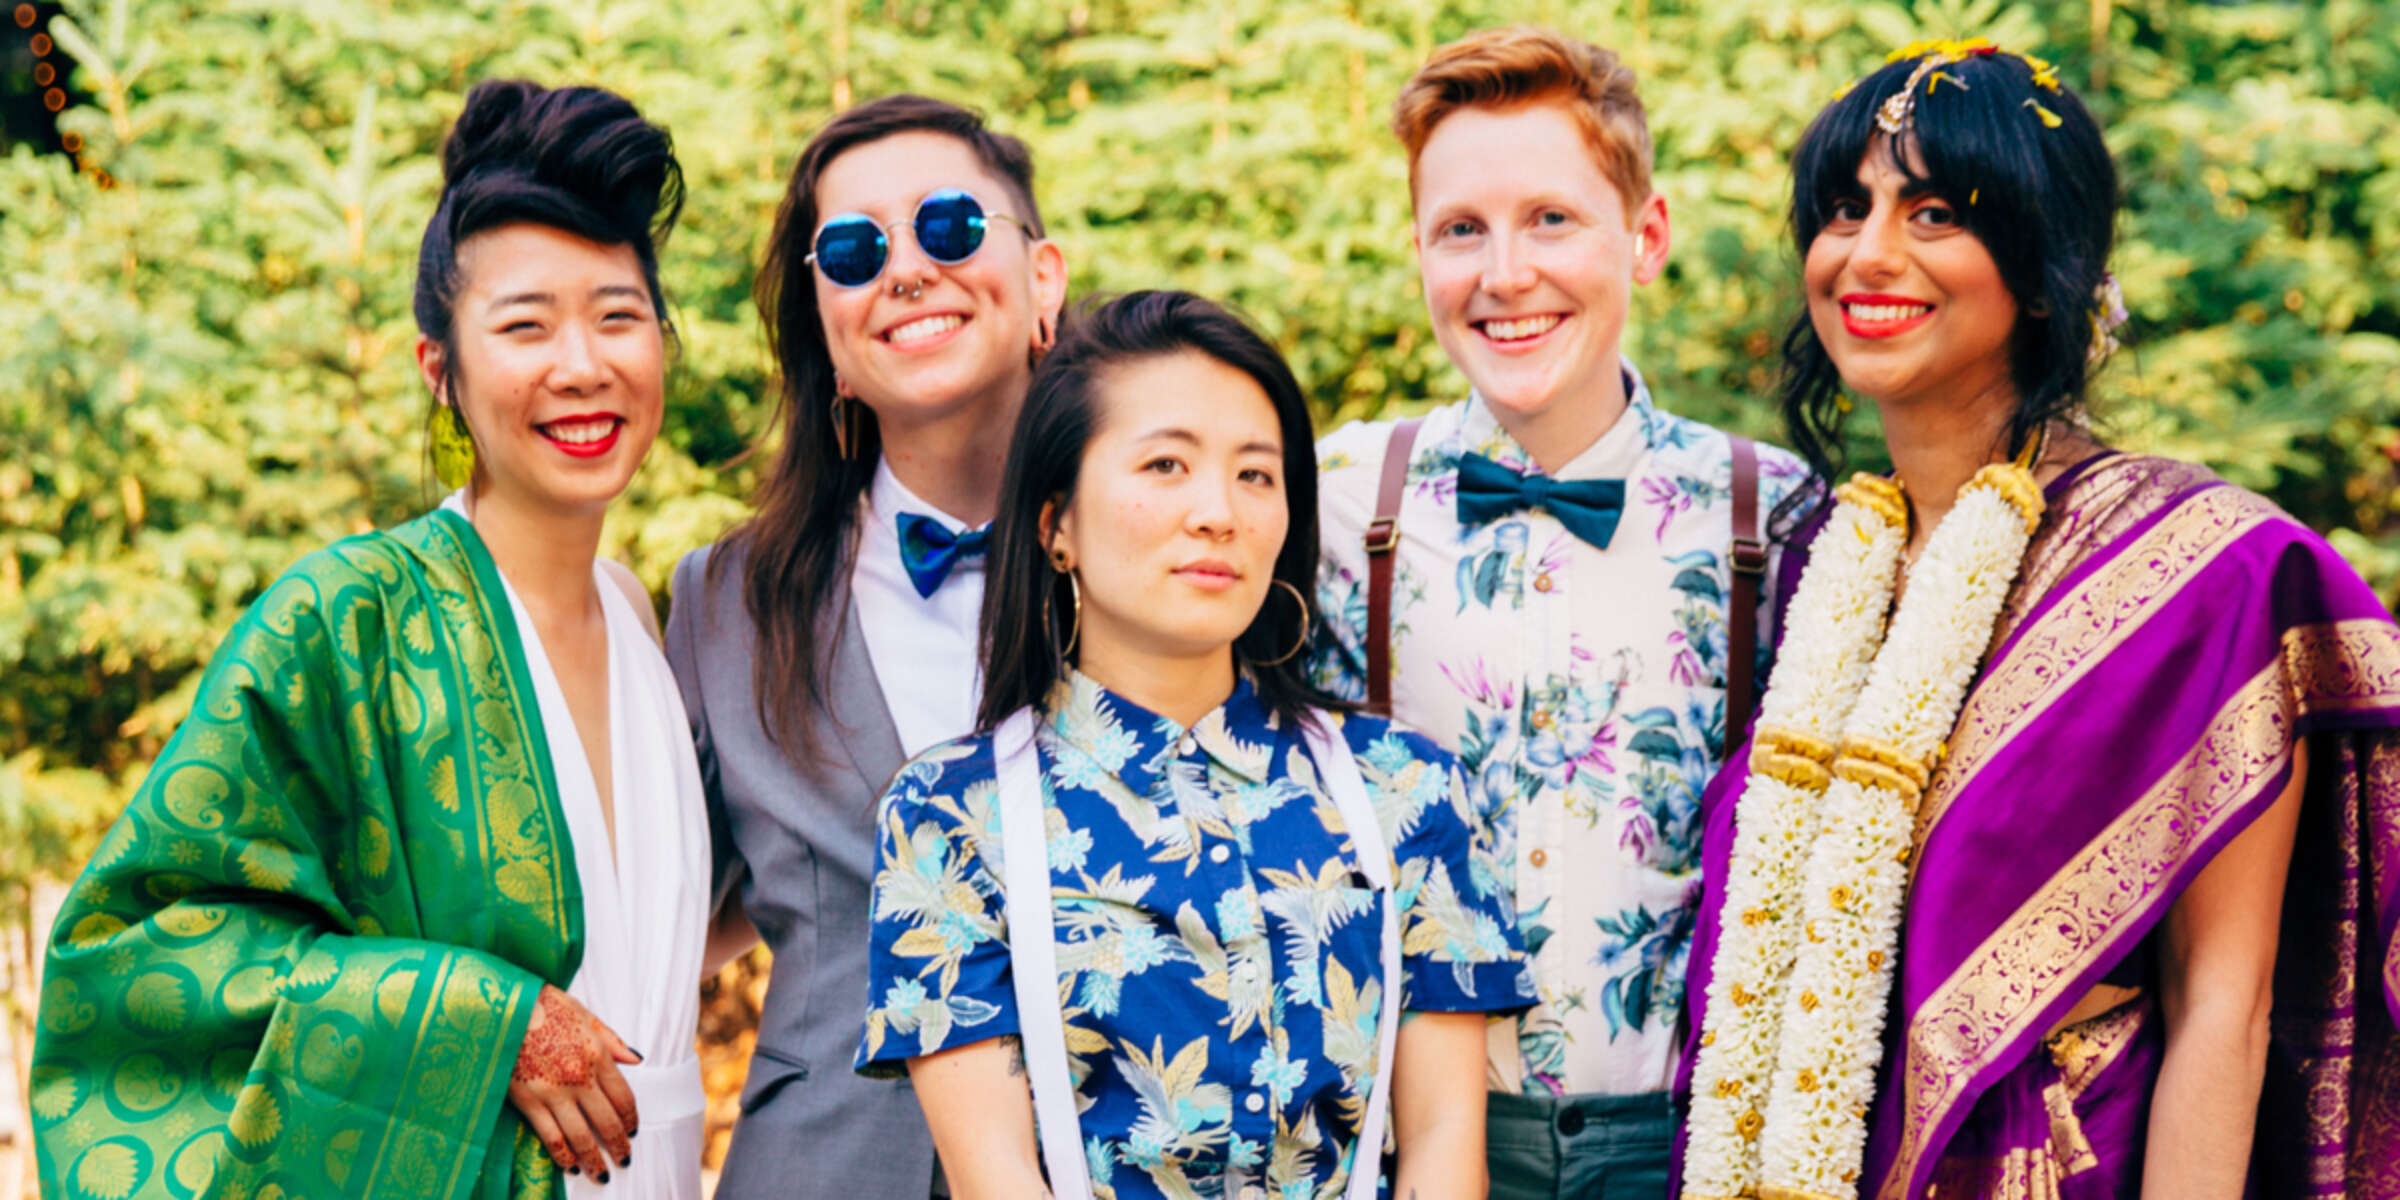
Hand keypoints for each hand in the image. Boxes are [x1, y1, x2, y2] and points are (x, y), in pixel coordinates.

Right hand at [507, 985, 642, 1181]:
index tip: (633, 1131)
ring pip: (580, 1136)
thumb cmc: (543, 1004)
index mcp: (598, 1055)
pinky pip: (550, 1135)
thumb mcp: (584, 1013)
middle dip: (618, 1144)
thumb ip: (612, 1039)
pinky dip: (562, 1155)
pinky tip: (570, 1166)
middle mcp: (580, 1078)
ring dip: (594, 1158)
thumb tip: (637, 1059)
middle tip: (625, 1159)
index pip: (623, 1097)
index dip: (630, 1118)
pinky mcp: (528, 1101)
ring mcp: (553, 1092)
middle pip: (606, 1121)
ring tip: (602, 1173)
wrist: (503, 1006)